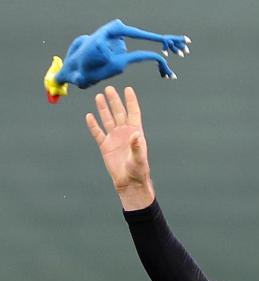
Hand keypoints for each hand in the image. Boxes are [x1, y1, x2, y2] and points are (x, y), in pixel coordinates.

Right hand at [86, 86, 154, 209]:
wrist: (128, 182)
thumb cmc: (138, 171)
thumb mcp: (139, 158)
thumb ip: (137, 146)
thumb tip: (136, 134)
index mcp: (135, 132)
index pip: (133, 113)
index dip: (131, 101)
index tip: (128, 89)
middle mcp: (124, 133)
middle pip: (119, 113)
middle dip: (115, 101)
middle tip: (109, 88)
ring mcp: (114, 138)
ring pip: (108, 119)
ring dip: (104, 109)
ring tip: (99, 96)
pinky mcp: (105, 146)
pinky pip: (98, 132)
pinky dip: (93, 125)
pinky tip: (89, 116)